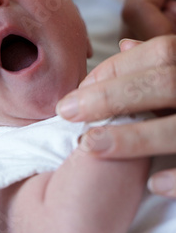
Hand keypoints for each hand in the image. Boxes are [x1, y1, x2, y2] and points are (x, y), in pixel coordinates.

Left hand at [56, 36, 175, 196]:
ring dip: (135, 137)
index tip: (79, 91)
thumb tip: (124, 47)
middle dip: (112, 96)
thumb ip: (166, 58)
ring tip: (89, 146)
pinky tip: (152, 184)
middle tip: (67, 111)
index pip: (161, 51)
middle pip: (168, 82)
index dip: (116, 69)